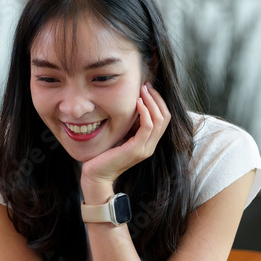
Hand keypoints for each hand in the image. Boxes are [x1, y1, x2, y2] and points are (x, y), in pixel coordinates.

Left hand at [80, 84, 170, 198]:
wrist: (95, 175)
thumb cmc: (103, 154)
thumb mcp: (120, 135)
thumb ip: (129, 124)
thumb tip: (132, 103)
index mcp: (148, 142)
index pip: (163, 118)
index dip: (158, 101)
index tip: (147, 88)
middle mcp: (150, 146)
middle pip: (165, 117)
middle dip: (157, 98)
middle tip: (146, 85)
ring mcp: (145, 148)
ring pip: (159, 120)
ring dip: (152, 102)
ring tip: (142, 90)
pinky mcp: (137, 149)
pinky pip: (148, 126)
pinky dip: (145, 112)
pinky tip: (137, 102)